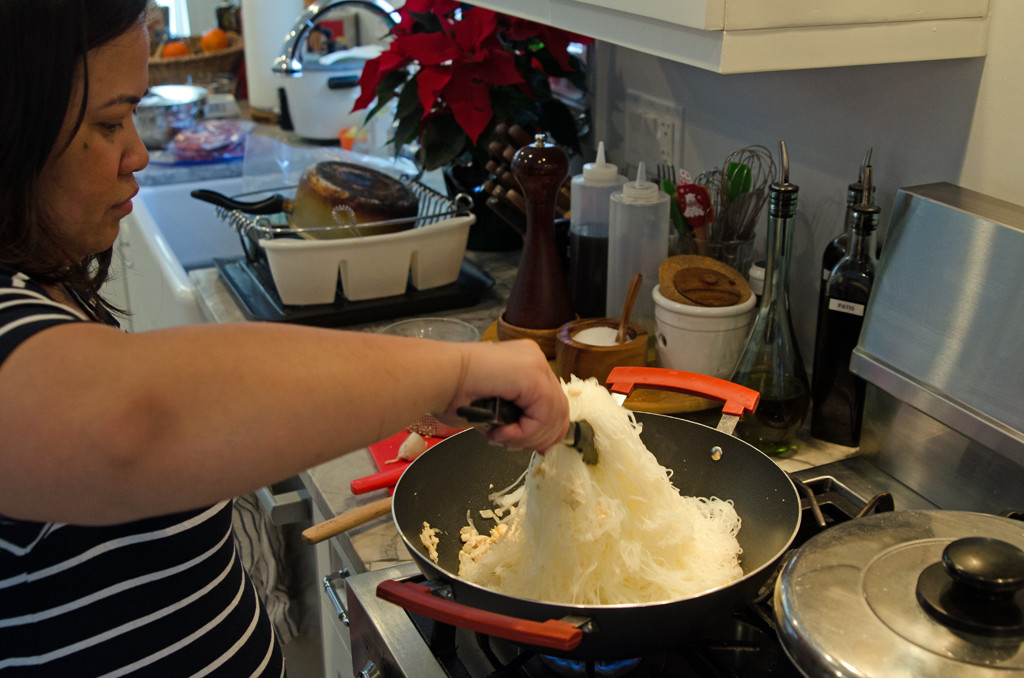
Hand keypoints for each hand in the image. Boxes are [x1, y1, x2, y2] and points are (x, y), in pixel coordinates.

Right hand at [442, 339, 568, 451]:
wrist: (435, 377)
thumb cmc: (449, 390)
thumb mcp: (492, 407)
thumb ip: (515, 418)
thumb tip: (534, 441)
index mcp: (524, 361)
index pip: (552, 399)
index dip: (548, 429)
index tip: (536, 448)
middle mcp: (533, 357)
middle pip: (558, 407)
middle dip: (541, 436)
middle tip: (514, 447)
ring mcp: (534, 363)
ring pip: (553, 414)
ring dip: (527, 437)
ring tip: (499, 438)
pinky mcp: (531, 375)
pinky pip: (542, 415)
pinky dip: (524, 433)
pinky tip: (499, 432)